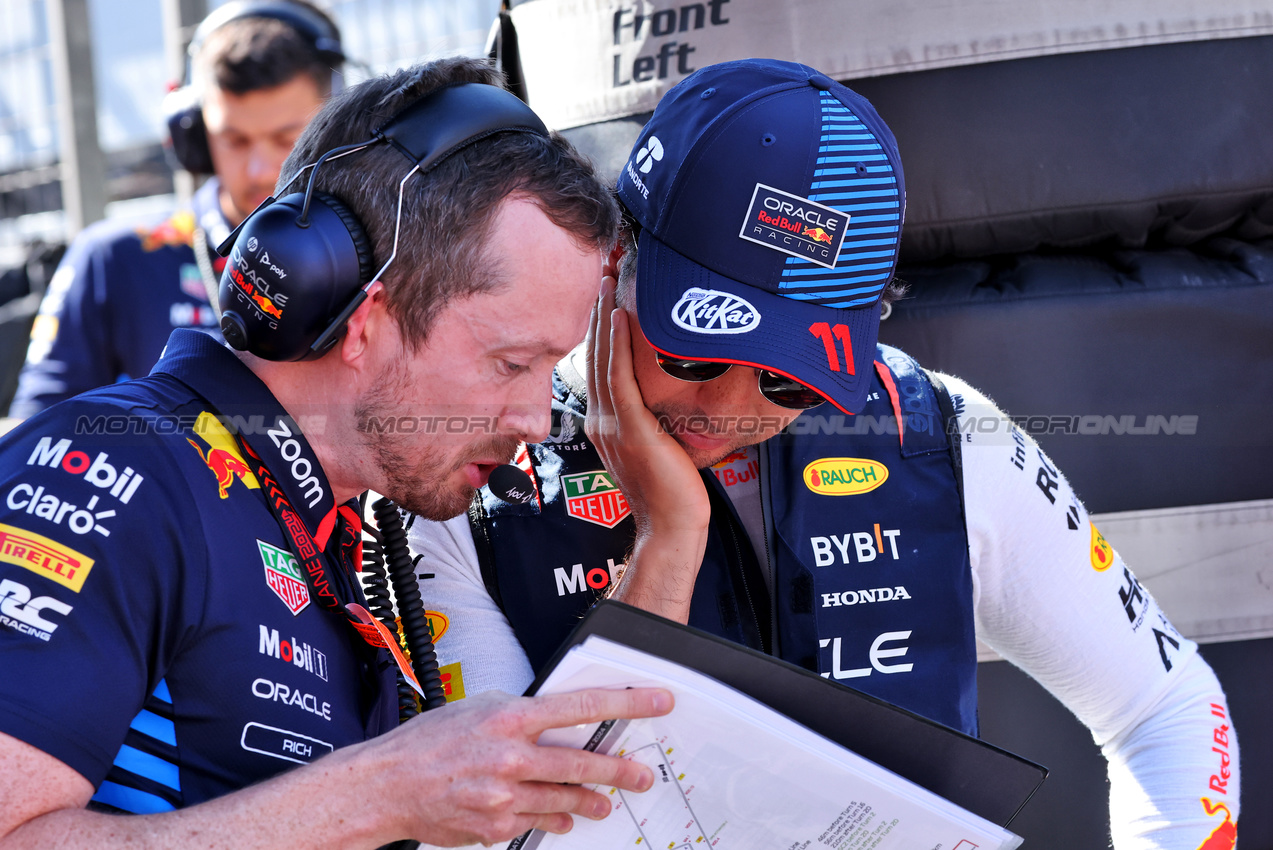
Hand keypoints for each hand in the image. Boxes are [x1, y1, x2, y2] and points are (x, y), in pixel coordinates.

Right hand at [373, 687, 673, 846]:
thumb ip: (521, 713)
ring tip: (604, 803)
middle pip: (583, 764)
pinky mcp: (495, 827)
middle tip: (641, 775)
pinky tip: (561, 818)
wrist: (388, 786)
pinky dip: (551, 820)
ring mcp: (505, 796)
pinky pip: (536, 823)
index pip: (583, 706)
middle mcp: (512, 757)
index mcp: (510, 718)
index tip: (656, 702)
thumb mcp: (478, 707)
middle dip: (620, 771)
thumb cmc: (428, 742)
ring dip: (590, 802)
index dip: (627, 703)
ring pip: (565, 800)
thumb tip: (558, 718)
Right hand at [585, 275, 710, 621]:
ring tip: (607, 282)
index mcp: (605, 425)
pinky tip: (621, 317)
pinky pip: (620, 378)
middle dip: (598, 313)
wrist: (671, 528)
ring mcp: (612, 425)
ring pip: (604, 360)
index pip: (600, 367)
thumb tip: (668, 398)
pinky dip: (618, 344)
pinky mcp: (630, 428)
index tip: (605, 298)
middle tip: (602, 273)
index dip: (600, 330)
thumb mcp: (659, 448)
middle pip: (595, 355)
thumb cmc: (672, 495)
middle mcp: (602, 422)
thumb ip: (654, 421)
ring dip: (605, 317)